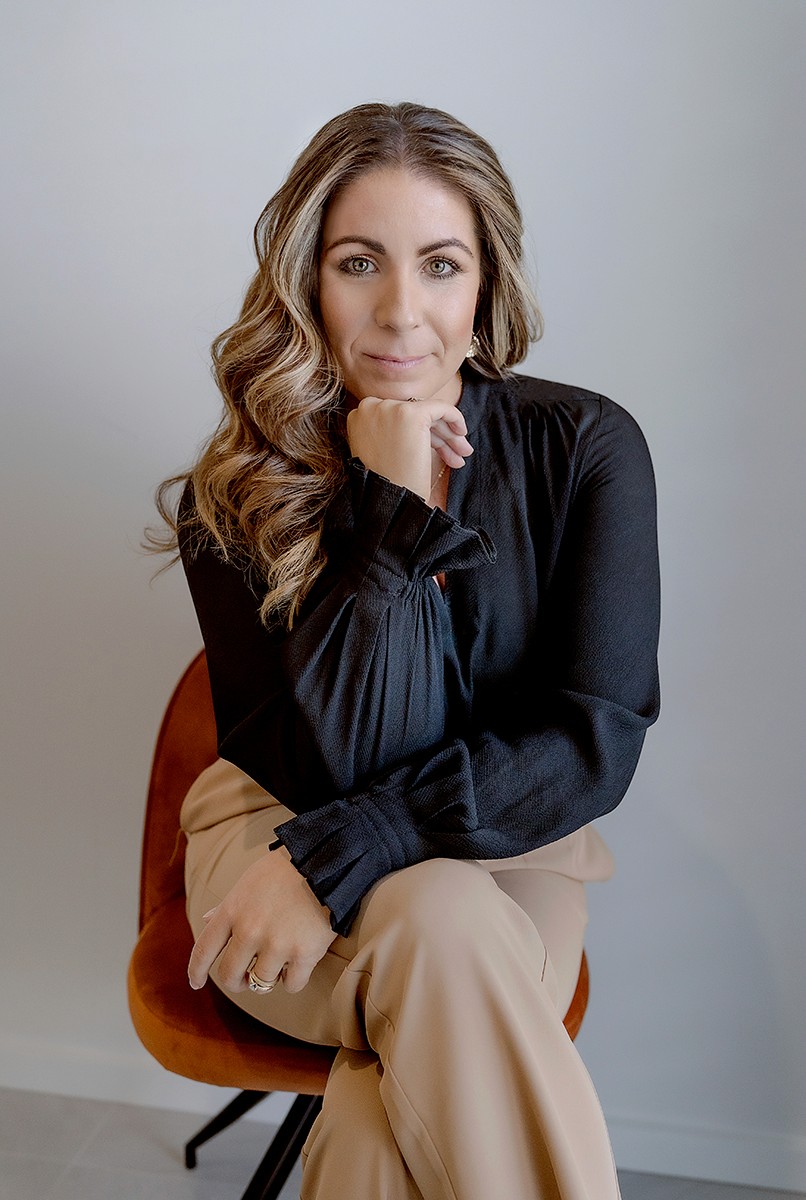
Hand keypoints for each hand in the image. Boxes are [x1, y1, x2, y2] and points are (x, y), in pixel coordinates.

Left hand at [187, 846, 336, 994]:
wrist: (325, 861)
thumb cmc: (284, 870)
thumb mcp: (248, 882)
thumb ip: (227, 906)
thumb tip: (206, 921)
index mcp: (232, 910)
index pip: (203, 950)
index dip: (196, 971)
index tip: (196, 982)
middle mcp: (249, 931)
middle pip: (230, 975)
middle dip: (236, 982)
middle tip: (245, 980)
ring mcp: (277, 944)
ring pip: (261, 984)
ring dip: (267, 978)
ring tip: (278, 965)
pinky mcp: (305, 953)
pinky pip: (292, 985)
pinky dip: (292, 979)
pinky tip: (296, 965)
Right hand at [347, 396, 472, 500]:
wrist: (390, 500)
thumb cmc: (387, 484)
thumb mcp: (380, 451)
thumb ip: (391, 431)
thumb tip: (420, 422)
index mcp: (358, 416)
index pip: (396, 417)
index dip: (419, 432)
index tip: (435, 448)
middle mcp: (370, 407)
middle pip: (413, 415)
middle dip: (437, 434)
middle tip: (456, 452)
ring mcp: (390, 408)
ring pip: (428, 413)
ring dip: (447, 434)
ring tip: (463, 453)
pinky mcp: (411, 413)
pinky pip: (440, 407)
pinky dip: (454, 417)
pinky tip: (462, 433)